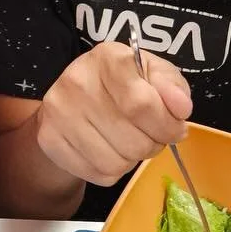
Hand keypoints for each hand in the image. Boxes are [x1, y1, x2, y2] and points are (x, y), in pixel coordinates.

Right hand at [35, 40, 191, 185]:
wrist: (72, 99)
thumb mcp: (153, 74)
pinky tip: (108, 150)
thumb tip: (181, 108)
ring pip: (116, 162)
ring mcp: (58, 112)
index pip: (142, 104)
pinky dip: (112, 170)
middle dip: (153, 145)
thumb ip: (172, 86)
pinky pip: (97, 173)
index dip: (167, 125)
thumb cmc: (122, 85)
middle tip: (151, 136)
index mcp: (107, 58)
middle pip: (133, 140)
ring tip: (129, 143)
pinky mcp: (49, 139)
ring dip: (132, 160)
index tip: (175, 129)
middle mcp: (77, 81)